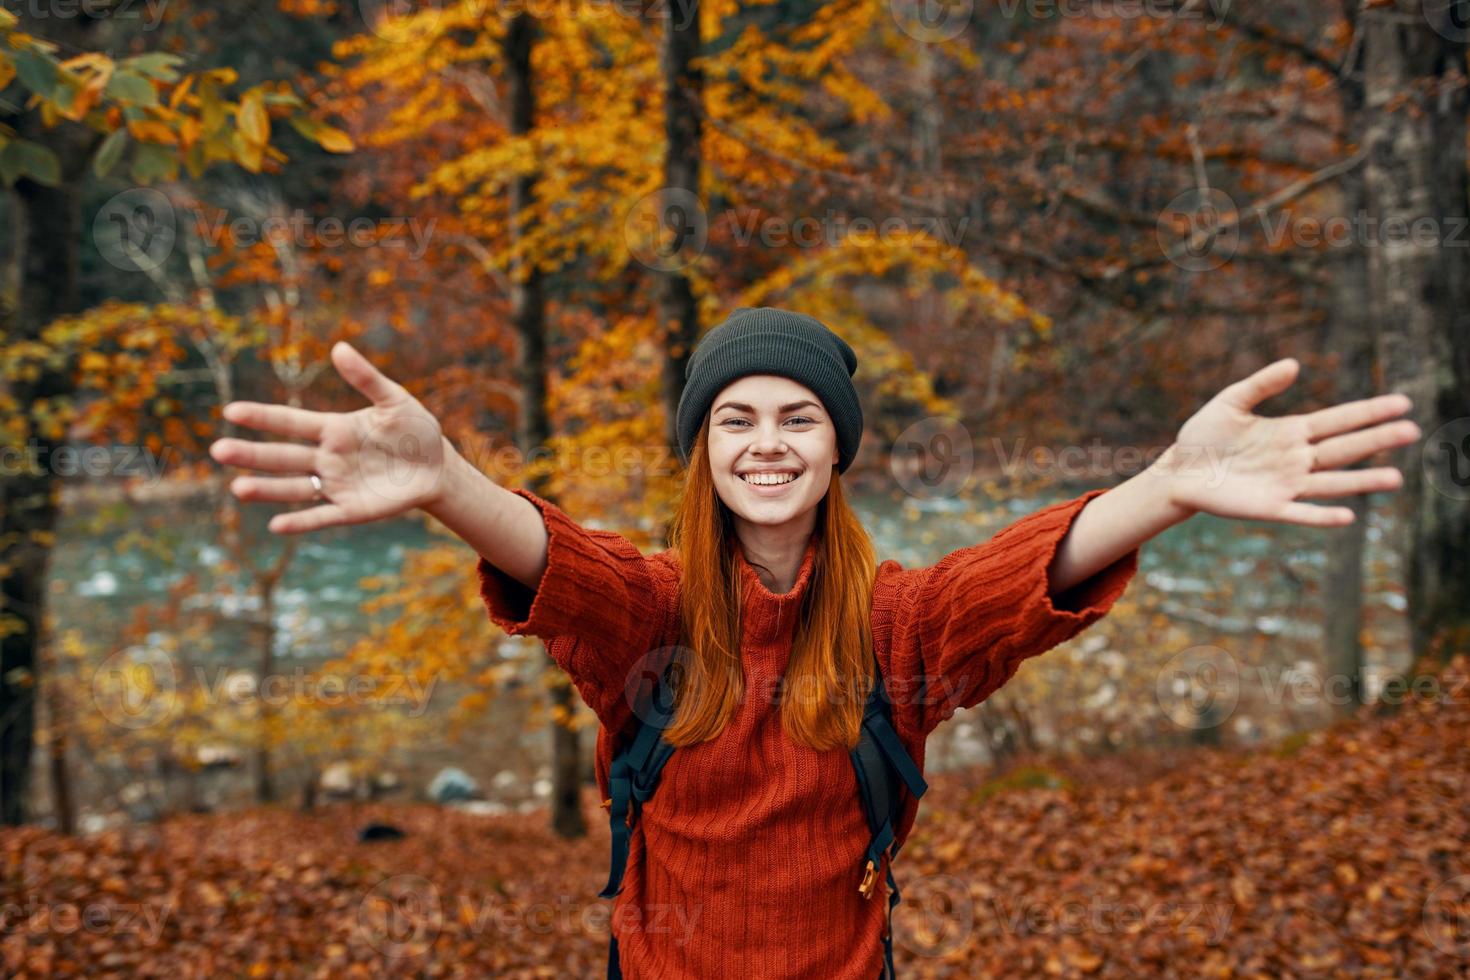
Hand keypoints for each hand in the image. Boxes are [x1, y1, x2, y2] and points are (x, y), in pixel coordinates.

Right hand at [209, 341, 449, 533]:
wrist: (438, 468)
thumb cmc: (416, 430)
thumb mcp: (395, 401)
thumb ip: (366, 378)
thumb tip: (338, 347)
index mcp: (334, 428)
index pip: (291, 422)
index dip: (262, 417)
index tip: (231, 411)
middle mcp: (328, 457)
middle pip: (283, 456)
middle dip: (251, 454)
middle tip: (218, 450)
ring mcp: (337, 485)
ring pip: (295, 488)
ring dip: (267, 489)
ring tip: (238, 488)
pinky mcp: (351, 510)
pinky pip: (322, 516)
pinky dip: (301, 521)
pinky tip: (277, 525)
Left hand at [1157, 358, 1419, 525]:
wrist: (1177, 471)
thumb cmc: (1203, 436)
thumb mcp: (1230, 403)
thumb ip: (1260, 385)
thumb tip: (1295, 363)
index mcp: (1291, 431)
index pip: (1338, 420)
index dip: (1368, 412)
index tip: (1401, 403)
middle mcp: (1296, 459)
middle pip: (1344, 449)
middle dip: (1377, 440)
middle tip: (1412, 430)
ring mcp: (1285, 484)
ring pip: (1331, 483)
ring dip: (1361, 481)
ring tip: (1396, 479)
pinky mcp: (1268, 507)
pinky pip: (1300, 513)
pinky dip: (1322, 515)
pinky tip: (1346, 516)